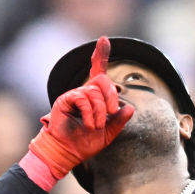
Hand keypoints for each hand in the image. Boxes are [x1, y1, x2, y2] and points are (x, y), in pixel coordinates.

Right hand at [28, 36, 134, 179]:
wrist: (69, 153)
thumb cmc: (85, 143)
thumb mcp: (109, 133)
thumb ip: (119, 121)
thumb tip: (130, 109)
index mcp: (94, 97)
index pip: (97, 71)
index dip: (100, 55)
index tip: (104, 40)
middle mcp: (83, 93)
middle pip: (102, 79)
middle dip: (111, 94)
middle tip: (113, 111)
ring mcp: (73, 95)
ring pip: (94, 93)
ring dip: (100, 112)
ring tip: (96, 126)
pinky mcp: (64, 100)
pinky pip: (82, 98)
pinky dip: (89, 113)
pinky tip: (89, 125)